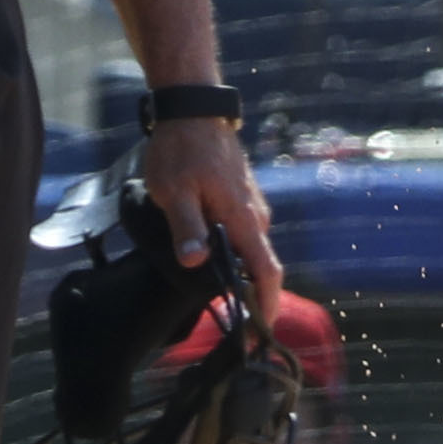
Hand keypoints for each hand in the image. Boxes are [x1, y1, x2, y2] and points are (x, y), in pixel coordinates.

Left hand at [141, 114, 282, 324]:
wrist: (193, 110)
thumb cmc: (181, 149)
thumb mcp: (174, 192)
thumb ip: (187, 228)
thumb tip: (197, 263)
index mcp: (244, 218)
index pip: (267, 271)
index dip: (269, 305)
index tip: (262, 333)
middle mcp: (255, 215)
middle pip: (259, 266)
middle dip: (249, 295)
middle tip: (228, 321)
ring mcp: (251, 205)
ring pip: (248, 249)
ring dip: (235, 270)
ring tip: (211, 287)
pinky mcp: (242, 197)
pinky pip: (242, 232)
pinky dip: (231, 249)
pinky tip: (208, 250)